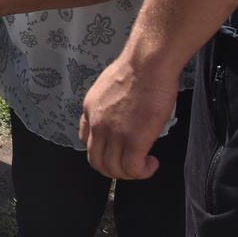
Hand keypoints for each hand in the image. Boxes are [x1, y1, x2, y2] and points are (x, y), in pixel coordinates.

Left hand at [79, 52, 180, 179]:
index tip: (117, 150)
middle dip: (114, 169)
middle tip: (132, 165)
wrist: (148, 64)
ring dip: (130, 173)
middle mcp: (97, 124)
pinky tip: (151, 163)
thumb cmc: (137, 69)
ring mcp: (114, 134)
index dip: (102, 151)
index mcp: (90, 110)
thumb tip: (121, 114)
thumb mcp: (109, 86)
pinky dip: (142, 172)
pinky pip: (132, 168)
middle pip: (97, 161)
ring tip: (144, 165)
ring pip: (113, 169)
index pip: (86, 141)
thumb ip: (109, 104)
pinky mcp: (133, 139)